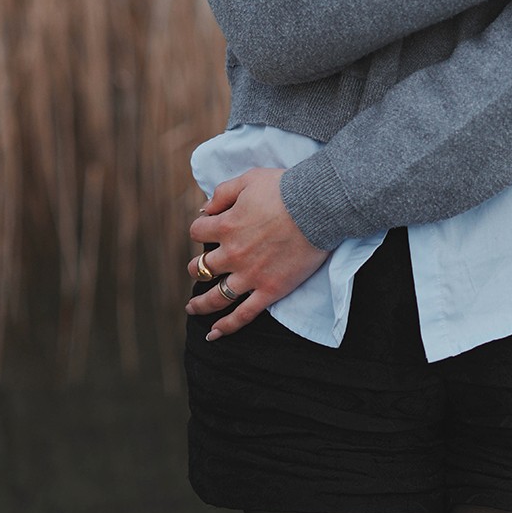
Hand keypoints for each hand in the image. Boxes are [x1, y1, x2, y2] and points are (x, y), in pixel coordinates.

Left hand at [186, 168, 329, 339]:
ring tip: (192, 308)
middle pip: (202, 268)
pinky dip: (226, 326)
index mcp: (226, 226)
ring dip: (200, 304)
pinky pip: (243, 315)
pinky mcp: (270, 290)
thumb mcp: (249, 179)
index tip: (208, 229)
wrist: (318, 207)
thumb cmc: (285, 188)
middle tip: (201, 269)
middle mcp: (232, 254)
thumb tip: (204, 209)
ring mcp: (250, 275)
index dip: (200, 229)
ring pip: (215, 297)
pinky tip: (213, 333)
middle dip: (199, 267)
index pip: (197, 232)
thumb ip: (223, 193)